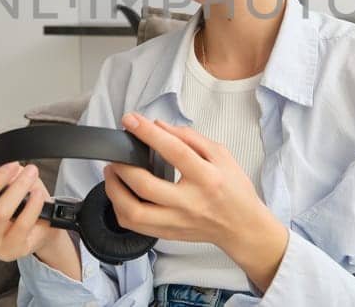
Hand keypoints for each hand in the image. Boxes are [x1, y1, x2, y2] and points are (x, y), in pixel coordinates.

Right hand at [0, 158, 67, 262]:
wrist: (44, 228)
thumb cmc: (23, 202)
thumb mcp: (8, 182)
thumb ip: (0, 174)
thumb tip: (6, 166)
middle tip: (12, 166)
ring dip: (17, 189)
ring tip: (31, 174)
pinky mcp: (10, 249)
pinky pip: (21, 225)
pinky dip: (32, 205)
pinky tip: (38, 195)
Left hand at [105, 113, 288, 289]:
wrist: (242, 227)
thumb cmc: (234, 190)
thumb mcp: (221, 155)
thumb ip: (190, 138)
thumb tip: (160, 126)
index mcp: (207, 177)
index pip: (174, 151)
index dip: (148, 133)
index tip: (131, 120)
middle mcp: (190, 202)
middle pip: (145, 185)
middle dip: (123, 165)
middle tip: (116, 152)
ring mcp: (177, 221)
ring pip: (133, 212)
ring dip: (114, 190)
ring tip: (112, 173)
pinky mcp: (168, 233)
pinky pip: (135, 225)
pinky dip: (120, 208)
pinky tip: (120, 194)